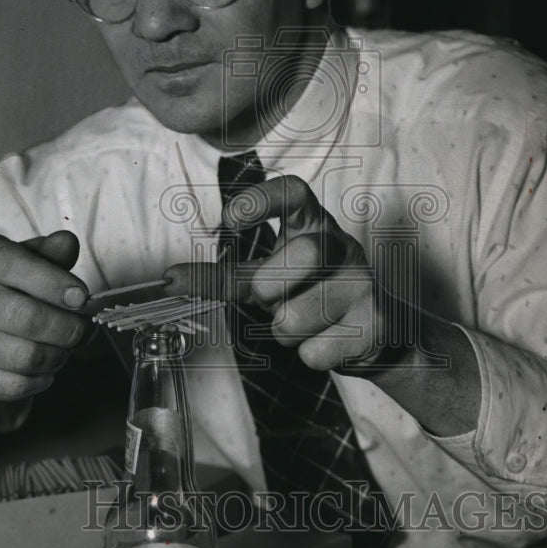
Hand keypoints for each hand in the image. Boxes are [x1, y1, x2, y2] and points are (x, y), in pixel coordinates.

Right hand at [0, 229, 90, 401]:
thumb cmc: (5, 289)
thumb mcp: (28, 262)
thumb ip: (50, 254)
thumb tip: (66, 243)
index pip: (10, 263)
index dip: (51, 281)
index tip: (81, 297)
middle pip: (24, 318)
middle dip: (67, 328)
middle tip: (81, 330)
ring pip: (24, 356)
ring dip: (57, 356)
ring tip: (62, 349)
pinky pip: (14, 386)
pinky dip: (40, 380)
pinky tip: (44, 369)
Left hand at [167, 175, 385, 373]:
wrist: (373, 332)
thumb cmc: (308, 294)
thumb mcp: (269, 277)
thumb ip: (225, 276)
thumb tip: (170, 279)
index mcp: (312, 223)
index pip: (293, 191)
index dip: (260, 199)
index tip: (229, 219)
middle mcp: (341, 244)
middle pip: (300, 255)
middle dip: (269, 288)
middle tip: (267, 299)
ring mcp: (364, 281)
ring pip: (297, 318)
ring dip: (286, 333)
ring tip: (302, 324)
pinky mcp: (376, 322)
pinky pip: (316, 352)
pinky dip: (309, 355)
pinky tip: (326, 341)